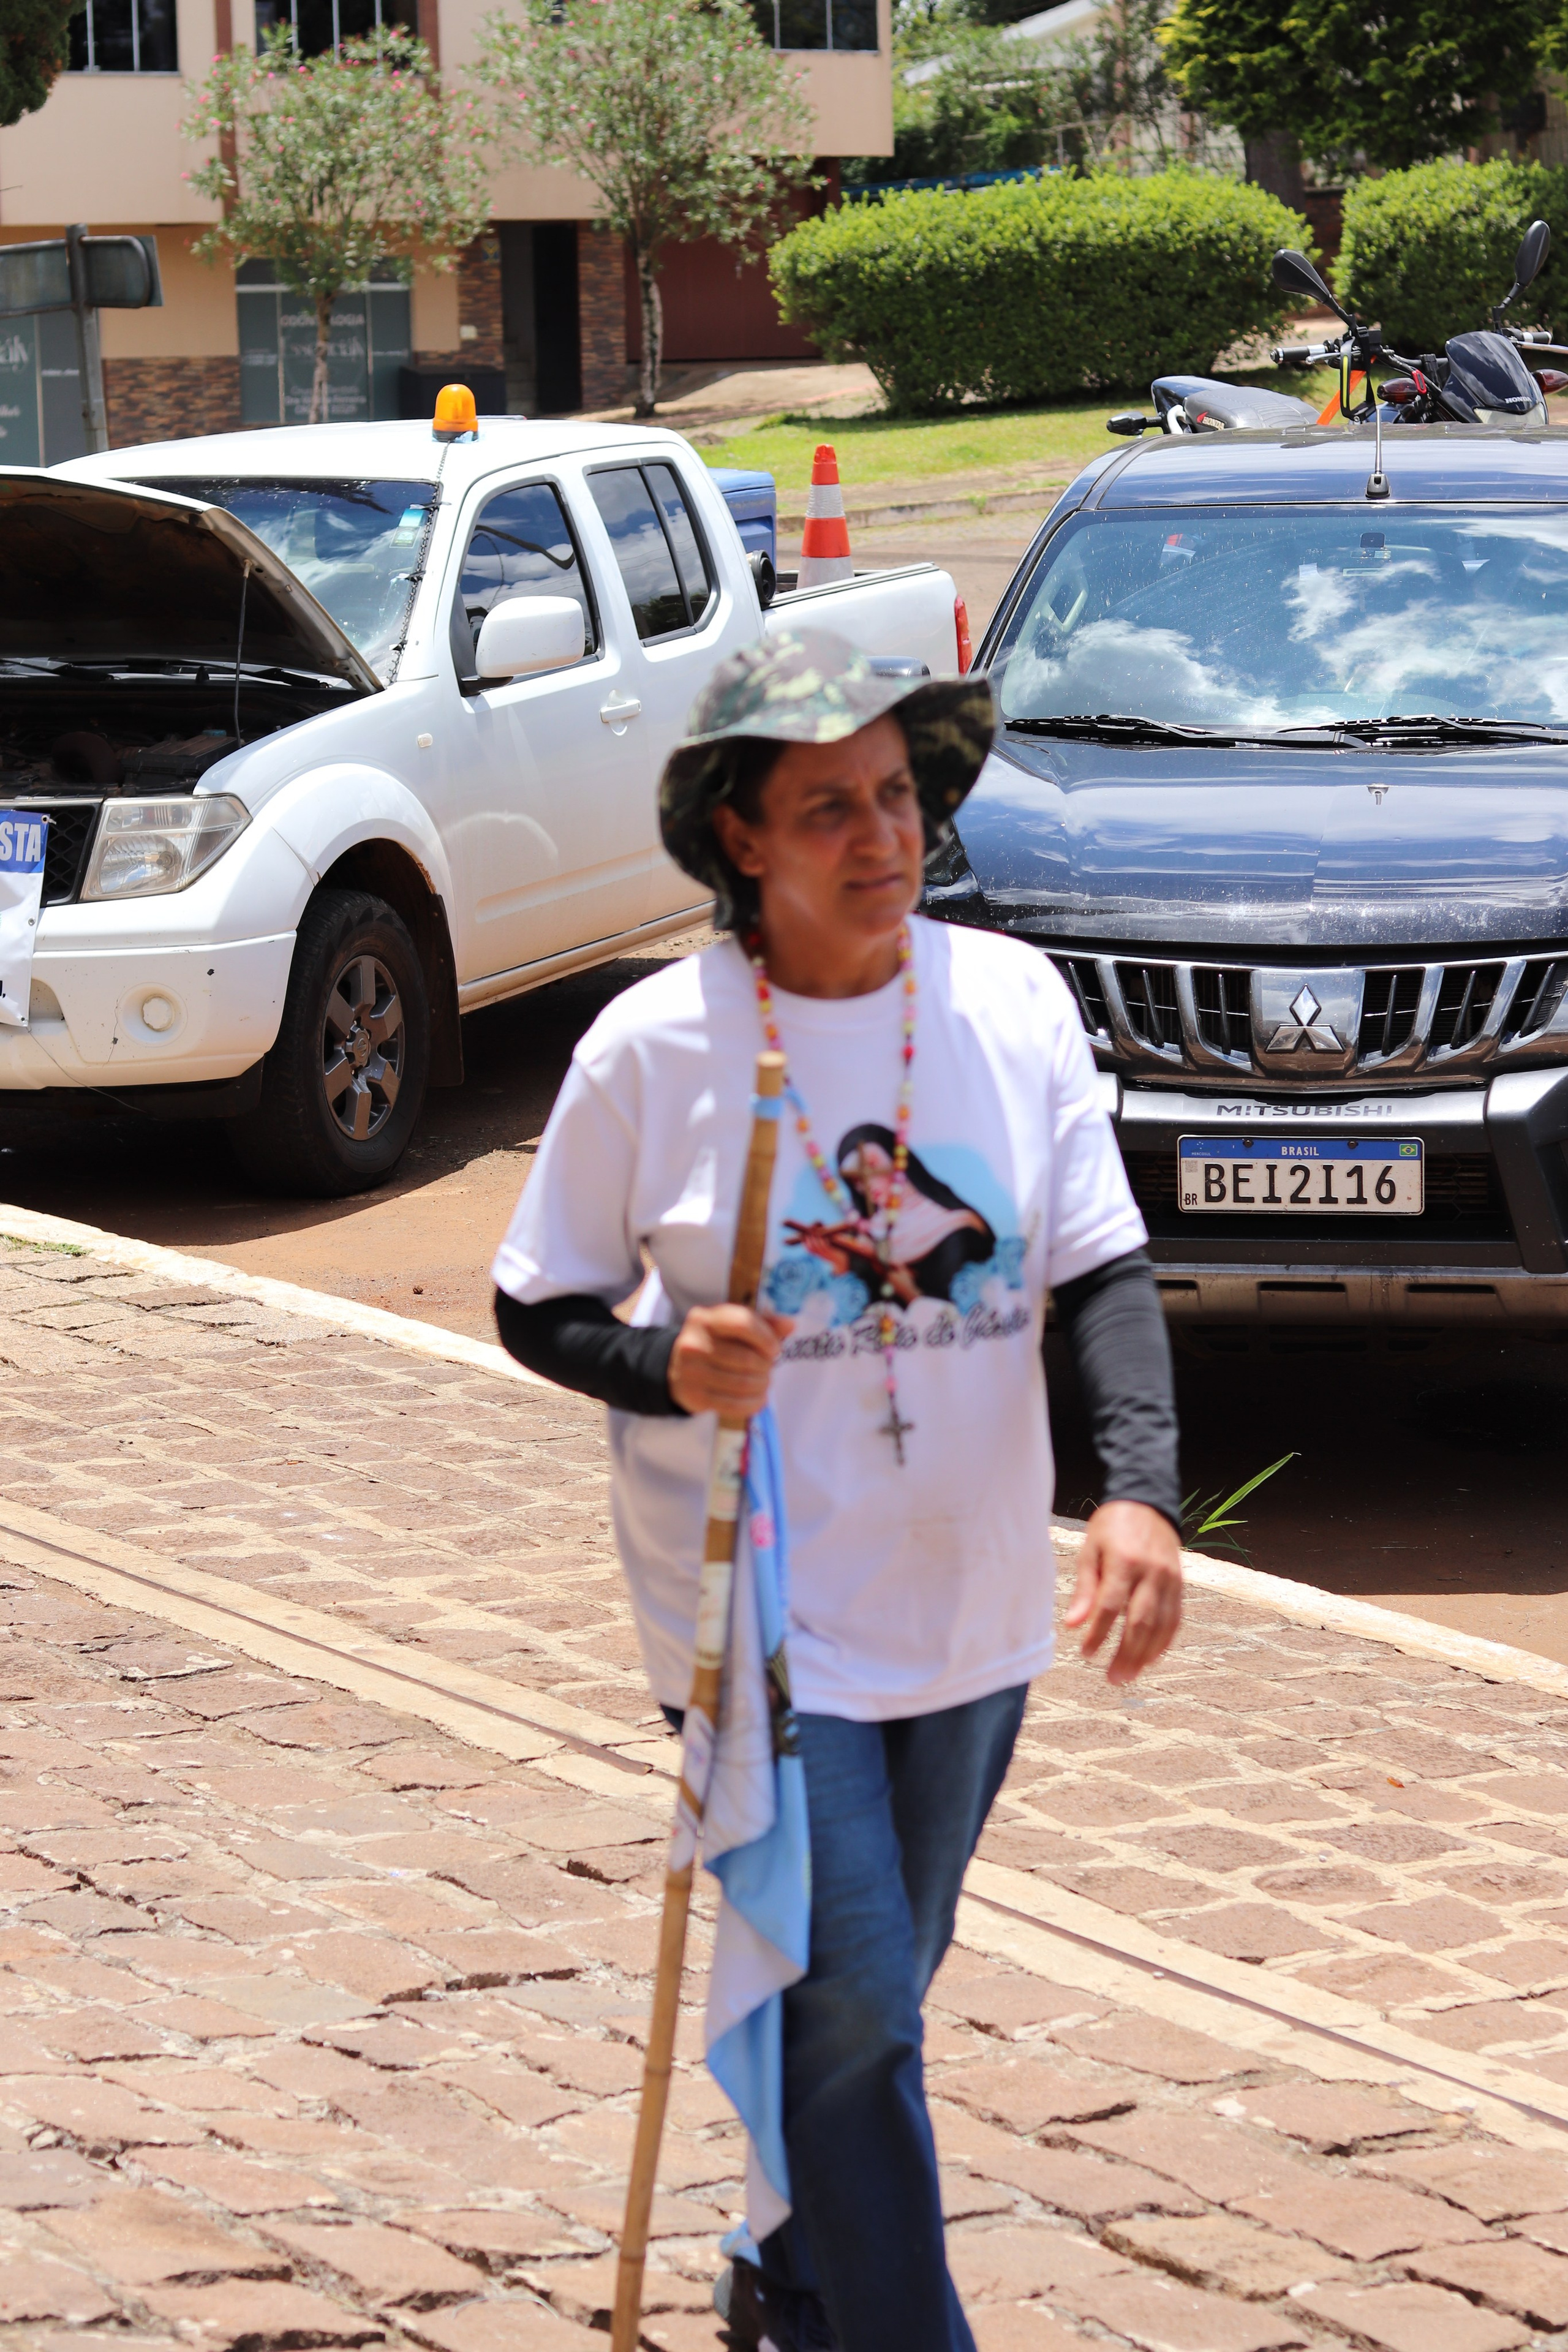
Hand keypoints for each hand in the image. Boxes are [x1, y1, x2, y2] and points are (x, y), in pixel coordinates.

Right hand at [668, 1304, 792, 1417]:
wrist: (677, 1366)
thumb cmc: (714, 1341)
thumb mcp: (733, 1326)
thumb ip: (763, 1323)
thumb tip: (789, 1325)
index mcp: (706, 1318)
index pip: (743, 1323)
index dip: (766, 1338)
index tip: (774, 1349)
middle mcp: (694, 1343)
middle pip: (746, 1359)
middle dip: (766, 1366)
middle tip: (769, 1368)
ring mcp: (691, 1371)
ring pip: (741, 1384)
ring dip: (762, 1386)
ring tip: (765, 1382)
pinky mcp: (694, 1396)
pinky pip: (732, 1405)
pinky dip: (753, 1404)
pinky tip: (759, 1399)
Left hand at [1063, 1501, 1182, 1684]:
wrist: (1147, 1504)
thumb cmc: (1111, 1528)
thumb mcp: (1091, 1550)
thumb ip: (1085, 1588)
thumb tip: (1072, 1625)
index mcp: (1125, 1560)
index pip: (1111, 1605)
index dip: (1099, 1632)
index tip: (1086, 1652)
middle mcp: (1152, 1571)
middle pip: (1141, 1620)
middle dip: (1127, 1653)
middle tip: (1113, 1678)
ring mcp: (1170, 1579)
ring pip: (1162, 1624)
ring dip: (1146, 1654)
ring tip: (1129, 1675)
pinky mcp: (1180, 1584)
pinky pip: (1175, 1618)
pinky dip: (1164, 1641)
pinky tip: (1150, 1658)